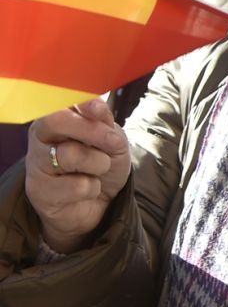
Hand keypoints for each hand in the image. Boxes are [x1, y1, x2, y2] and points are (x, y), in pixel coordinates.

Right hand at [26, 100, 130, 253]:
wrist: (98, 203)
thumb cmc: (100, 164)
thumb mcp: (111, 139)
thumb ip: (104, 122)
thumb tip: (97, 107)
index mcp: (55, 121)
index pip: (60, 102)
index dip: (81, 103)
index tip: (100, 110)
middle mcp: (40, 140)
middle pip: (55, 121)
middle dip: (90, 129)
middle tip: (112, 142)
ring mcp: (36, 166)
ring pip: (70, 154)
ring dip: (98, 163)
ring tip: (98, 170)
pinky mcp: (40, 192)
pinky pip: (77, 186)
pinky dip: (92, 188)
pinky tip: (86, 190)